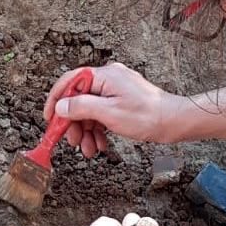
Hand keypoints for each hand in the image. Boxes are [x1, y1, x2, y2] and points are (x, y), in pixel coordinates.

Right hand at [43, 62, 183, 156]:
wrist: (175, 122)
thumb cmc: (148, 116)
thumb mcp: (109, 113)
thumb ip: (81, 107)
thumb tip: (60, 106)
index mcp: (104, 75)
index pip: (69, 82)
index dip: (56, 100)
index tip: (50, 118)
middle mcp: (107, 79)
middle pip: (78, 99)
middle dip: (74, 123)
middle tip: (72, 141)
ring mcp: (114, 90)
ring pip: (89, 110)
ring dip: (86, 131)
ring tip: (89, 149)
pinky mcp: (120, 101)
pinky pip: (101, 114)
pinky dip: (98, 129)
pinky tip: (100, 144)